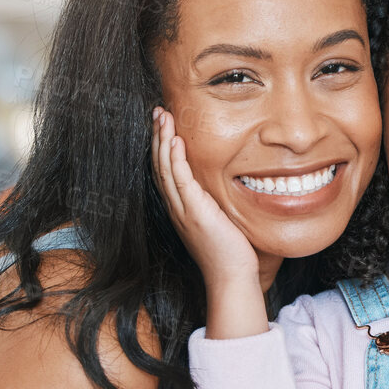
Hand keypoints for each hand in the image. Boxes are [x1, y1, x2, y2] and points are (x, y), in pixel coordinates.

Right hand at [150, 107, 259, 285]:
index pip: (166, 171)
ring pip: (165, 168)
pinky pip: (180, 180)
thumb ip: (216, 202)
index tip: (163, 125)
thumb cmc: (230, 252)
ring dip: (162, 140)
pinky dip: (175, 159)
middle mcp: (177, 208)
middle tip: (157, 112)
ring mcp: (183, 210)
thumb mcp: (220, 220)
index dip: (162, 146)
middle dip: (157, 136)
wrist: (231, 276)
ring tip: (162, 116)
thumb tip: (223, 187)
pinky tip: (174, 141)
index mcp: (181, 209)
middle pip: (159, 165)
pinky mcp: (194, 212)